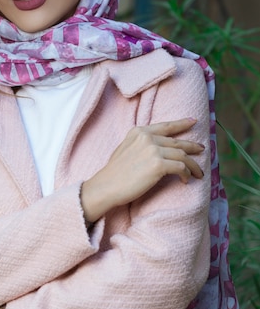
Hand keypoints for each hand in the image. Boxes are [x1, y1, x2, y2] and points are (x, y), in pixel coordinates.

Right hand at [81, 118, 204, 222]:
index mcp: (139, 132)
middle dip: (192, 146)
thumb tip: (158, 149)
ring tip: (198, 173)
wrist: (106, 186)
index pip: (165, 126)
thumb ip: (140, 145)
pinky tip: (185, 180)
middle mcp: (147, 138)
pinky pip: (181, 168)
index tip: (193, 121)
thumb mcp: (125, 150)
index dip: (181, 123)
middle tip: (202, 150)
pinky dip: (186, 174)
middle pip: (177, 142)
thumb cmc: (114, 174)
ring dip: (192, 166)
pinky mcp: (158, 165)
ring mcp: (153, 150)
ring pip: (182, 155)